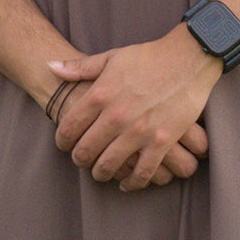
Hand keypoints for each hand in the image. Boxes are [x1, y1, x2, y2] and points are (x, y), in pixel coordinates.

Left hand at [48, 28, 221, 190]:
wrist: (189, 58)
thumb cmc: (149, 57)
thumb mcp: (111, 57)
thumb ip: (79, 67)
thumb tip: (50, 67)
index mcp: (100, 94)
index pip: (68, 128)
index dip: (62, 141)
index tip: (65, 144)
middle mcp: (116, 116)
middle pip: (84, 152)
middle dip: (79, 159)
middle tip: (82, 160)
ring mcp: (139, 131)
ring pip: (108, 166)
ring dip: (101, 173)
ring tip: (101, 172)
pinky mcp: (162, 142)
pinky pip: (142, 172)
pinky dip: (132, 182)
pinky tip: (127, 182)